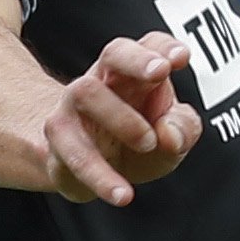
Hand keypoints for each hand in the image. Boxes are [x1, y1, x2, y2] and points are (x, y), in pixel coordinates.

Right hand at [43, 32, 202, 205]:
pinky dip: (99, 176)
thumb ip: (183, 129)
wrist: (87, 168)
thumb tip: (170, 134)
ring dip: (120, 117)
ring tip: (149, 144)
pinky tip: (122, 194)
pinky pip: (71, 153)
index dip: (164, 47)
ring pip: (84, 93)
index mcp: (135, 74)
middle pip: (113, 53)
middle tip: (160, 75)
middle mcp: (102, 82)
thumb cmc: (137, 138)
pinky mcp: (57, 144)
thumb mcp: (172, 136)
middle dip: (137, 61)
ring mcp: (73, 108)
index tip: (181, 59)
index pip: (149, 46)